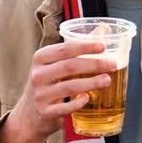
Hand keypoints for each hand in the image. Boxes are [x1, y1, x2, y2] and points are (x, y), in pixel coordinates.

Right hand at [0, 41, 114, 142]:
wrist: (29, 113)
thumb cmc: (47, 83)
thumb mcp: (56, 63)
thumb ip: (79, 47)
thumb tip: (104, 29)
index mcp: (41, 58)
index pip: (64, 49)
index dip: (84, 47)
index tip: (103, 46)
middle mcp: (38, 75)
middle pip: (69, 66)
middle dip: (93, 64)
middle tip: (112, 64)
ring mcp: (40, 94)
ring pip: (68, 87)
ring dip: (91, 83)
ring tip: (107, 80)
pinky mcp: (45, 112)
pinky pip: (64, 108)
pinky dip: (77, 103)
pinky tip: (87, 98)